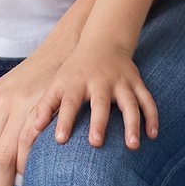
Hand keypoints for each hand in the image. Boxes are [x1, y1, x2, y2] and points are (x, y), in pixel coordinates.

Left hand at [34, 33, 157, 152]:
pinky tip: (153, 135)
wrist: (103, 40)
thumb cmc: (75, 70)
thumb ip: (45, 107)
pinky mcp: (136, 82)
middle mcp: (100, 82)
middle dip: (99, 122)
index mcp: (77, 83)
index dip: (63, 120)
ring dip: (132, 123)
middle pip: (100, 103)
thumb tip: (32, 132)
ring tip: (133, 146)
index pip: (68, 102)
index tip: (59, 140)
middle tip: (96, 143)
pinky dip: (152, 116)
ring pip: (129, 103)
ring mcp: (120, 82)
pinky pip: (147, 99)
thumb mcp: (57, 83)